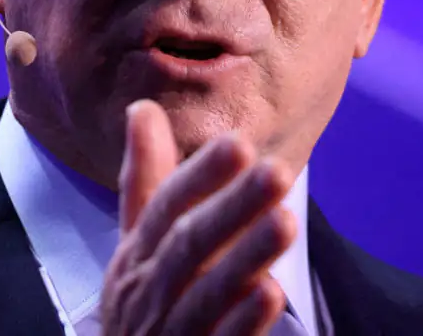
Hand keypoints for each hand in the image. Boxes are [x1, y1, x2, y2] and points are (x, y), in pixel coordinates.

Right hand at [100, 100, 296, 335]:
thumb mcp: (136, 244)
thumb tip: (142, 108)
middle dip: (233, 207)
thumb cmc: (142, 304)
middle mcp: (150, 288)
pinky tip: (271, 294)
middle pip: (190, 243)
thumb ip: (145, 179)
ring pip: (207, 291)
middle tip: (277, 171)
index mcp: (137, 253)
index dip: (201, 176)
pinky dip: (243, 320)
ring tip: (286, 220)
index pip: (165, 205)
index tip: (239, 143)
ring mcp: (171, 330)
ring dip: (246, 255)